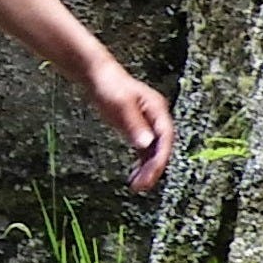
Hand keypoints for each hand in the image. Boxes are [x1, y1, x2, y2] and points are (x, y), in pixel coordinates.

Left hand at [90, 65, 172, 190]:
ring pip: (153, 151)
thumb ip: (133, 124)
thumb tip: (146, 144)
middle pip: (161, 147)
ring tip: (136, 187)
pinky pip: (144, 150)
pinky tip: (133, 177)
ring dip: (147, 169)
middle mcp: (156, 118)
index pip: (165, 138)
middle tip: (141, 187)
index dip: (160, 158)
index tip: (151, 174)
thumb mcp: (120, 105)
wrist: (97, 75)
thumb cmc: (109, 86)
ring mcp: (148, 124)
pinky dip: (140, 164)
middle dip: (153, 168)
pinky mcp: (138, 129)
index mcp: (157, 110)